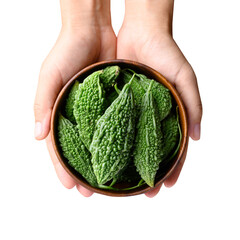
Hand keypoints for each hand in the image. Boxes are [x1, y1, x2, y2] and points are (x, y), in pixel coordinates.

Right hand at [34, 0, 115, 196]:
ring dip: (103, 160)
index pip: (60, 148)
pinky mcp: (113, 102)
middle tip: (92, 193)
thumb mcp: (50, 76)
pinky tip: (125, 153)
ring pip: (99, 141)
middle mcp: (79, 116)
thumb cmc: (66, 50)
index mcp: (60, 114)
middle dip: (84, 172)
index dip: (63, 168)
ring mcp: (96, 110)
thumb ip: (43, 103)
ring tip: (111, 180)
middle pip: (80, 150)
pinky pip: (116, 124)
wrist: (92, 31)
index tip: (72, 188)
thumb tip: (38, 135)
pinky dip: (119, 139)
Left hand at [117, 0, 201, 196]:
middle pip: (150, 150)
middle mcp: (149, 117)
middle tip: (143, 193)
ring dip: (127, 162)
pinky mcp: (116, 103)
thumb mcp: (185, 77)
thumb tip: (198, 136)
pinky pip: (113, 125)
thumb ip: (193, 105)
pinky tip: (106, 155)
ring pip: (130, 142)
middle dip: (147, 173)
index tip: (164, 186)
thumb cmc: (166, 52)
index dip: (170, 168)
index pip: (172, 148)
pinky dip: (111, 141)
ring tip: (121, 182)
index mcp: (167, 115)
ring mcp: (132, 112)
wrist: (141, 32)